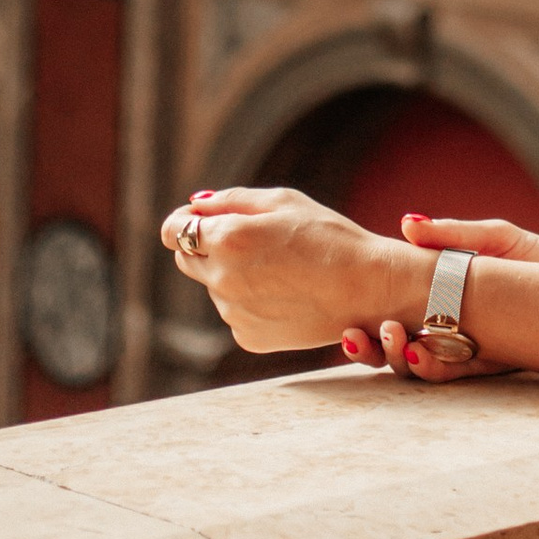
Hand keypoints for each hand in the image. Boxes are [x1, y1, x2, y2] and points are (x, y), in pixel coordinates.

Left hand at [159, 185, 415, 357]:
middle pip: (185, 260)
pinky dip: (249, 301)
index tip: (197, 220)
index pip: (172, 230)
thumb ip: (229, 201)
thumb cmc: (328, 237)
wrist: (367, 289)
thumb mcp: (282, 201)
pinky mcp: (248, 338)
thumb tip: (194, 206)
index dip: (182, 221)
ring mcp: (234, 313)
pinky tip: (284, 293)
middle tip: (248, 241)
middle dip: (205, 247)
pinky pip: (234, 312)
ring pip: (214, 286)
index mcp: (227, 239)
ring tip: (280, 268)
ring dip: (231, 274)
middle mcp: (223, 279)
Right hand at [336, 208, 538, 382]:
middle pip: (391, 352)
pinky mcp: (491, 362)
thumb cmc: (535, 257)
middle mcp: (445, 333)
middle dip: (368, 350)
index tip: (344, 322)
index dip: (361, 329)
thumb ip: (449, 234)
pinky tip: (417, 350)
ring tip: (391, 336)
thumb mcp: (490, 237)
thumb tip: (406, 221)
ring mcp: (466, 350)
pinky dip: (431, 366)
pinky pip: (453, 374)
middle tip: (354, 335)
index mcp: (436, 303)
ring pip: (416, 368)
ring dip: (395, 357)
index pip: (387, 320)